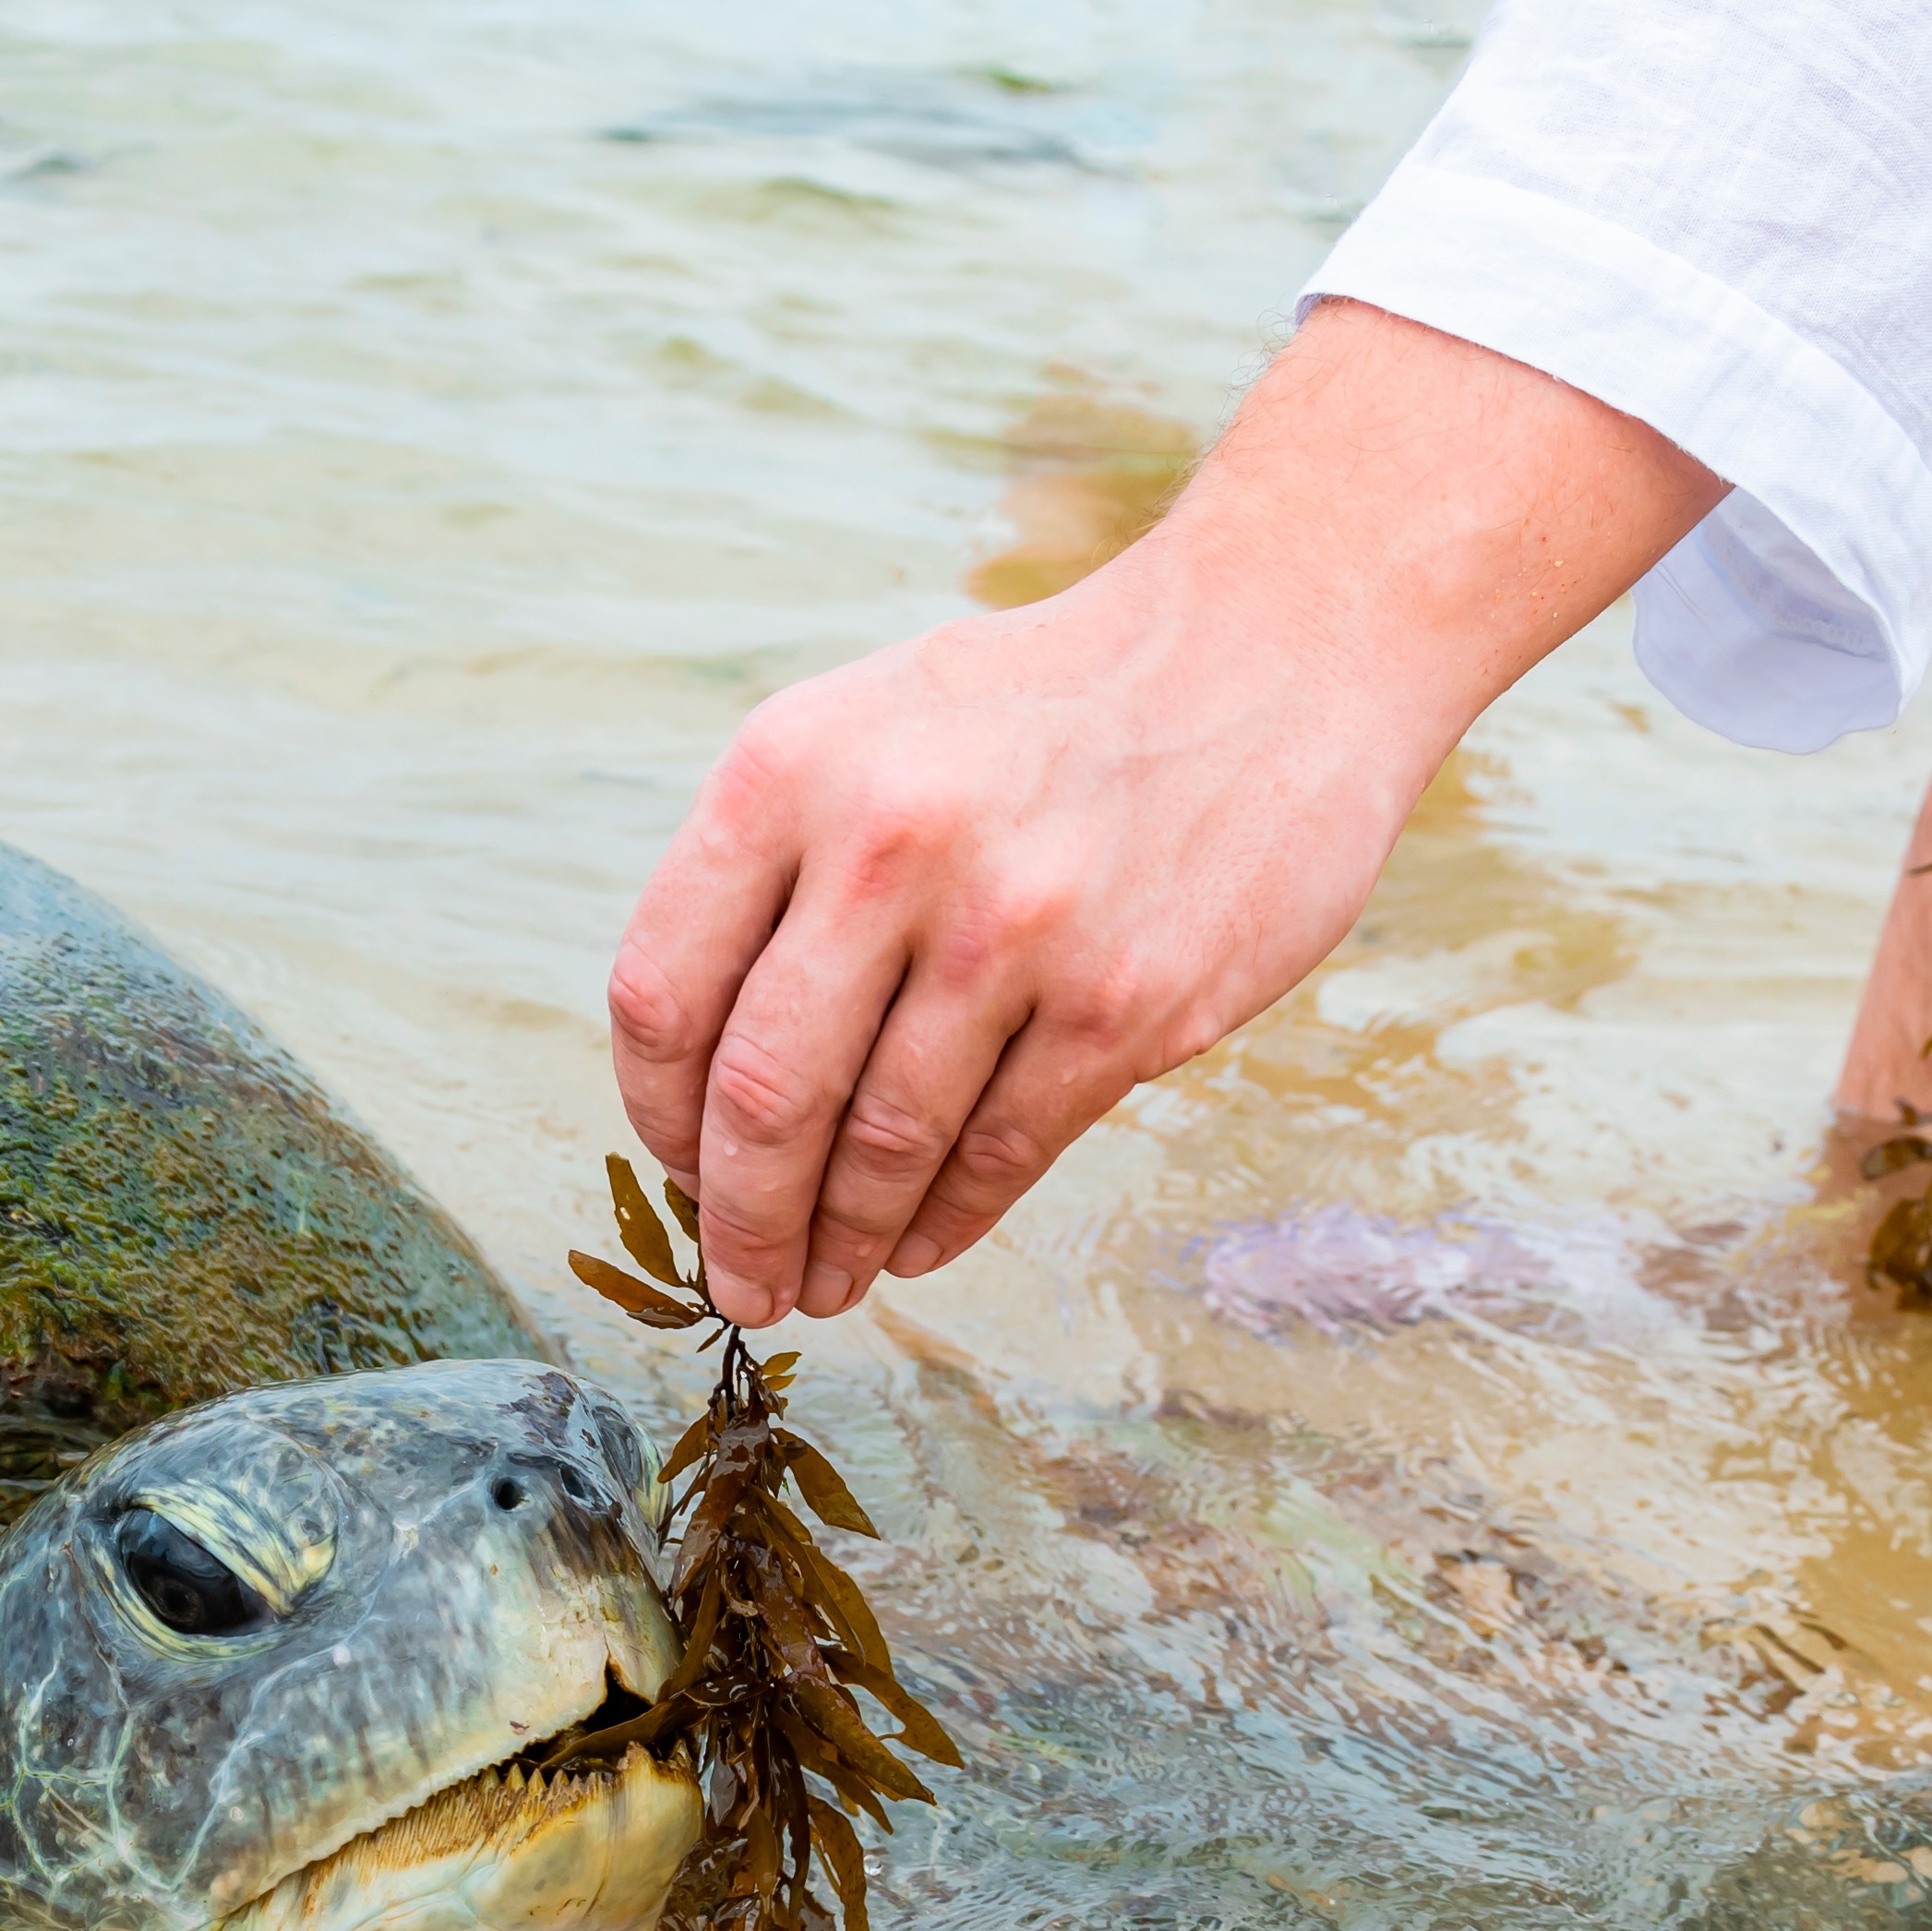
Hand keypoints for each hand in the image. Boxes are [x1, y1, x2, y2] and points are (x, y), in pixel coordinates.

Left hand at [607, 303, 1720, 1324]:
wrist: (1275, 647)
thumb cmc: (1050, 704)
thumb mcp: (871, 725)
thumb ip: (776, 868)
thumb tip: (702, 1071)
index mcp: (792, 769)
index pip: (663, 992)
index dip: (656, 1113)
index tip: (679, 1167)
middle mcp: (889, 844)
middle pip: (762, 1095)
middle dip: (740, 1219)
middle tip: (741, 1283)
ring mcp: (1014, 930)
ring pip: (883, 1143)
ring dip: (840, 1240)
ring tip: (825, 1278)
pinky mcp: (1126, 1005)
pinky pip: (1001, 1152)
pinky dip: (945, 1219)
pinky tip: (918, 1244)